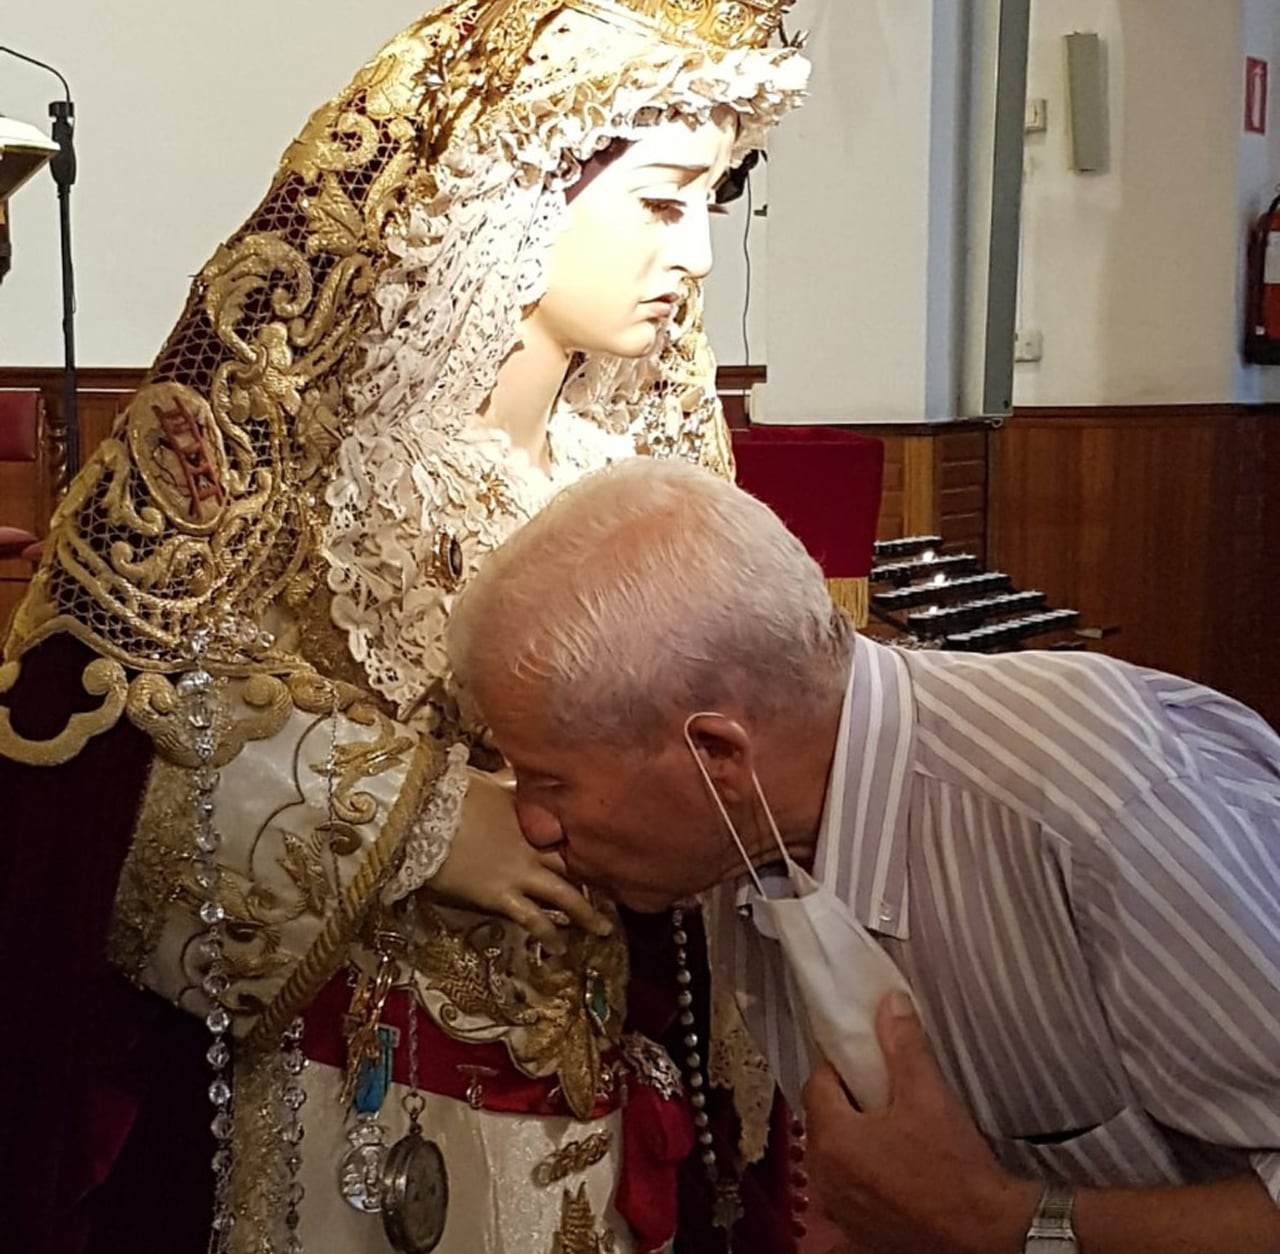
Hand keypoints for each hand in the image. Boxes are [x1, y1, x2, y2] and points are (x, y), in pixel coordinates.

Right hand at [426, 768, 611, 953]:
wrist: (423, 816)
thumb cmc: (447, 793)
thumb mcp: (484, 782)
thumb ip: (504, 784)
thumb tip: (508, 774)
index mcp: (527, 815)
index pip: (564, 830)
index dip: (585, 842)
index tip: (604, 850)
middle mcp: (531, 845)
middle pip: (574, 864)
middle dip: (597, 879)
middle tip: (617, 893)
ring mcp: (519, 872)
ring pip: (564, 895)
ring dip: (585, 913)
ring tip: (602, 929)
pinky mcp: (500, 896)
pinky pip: (533, 920)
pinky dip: (549, 934)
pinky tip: (561, 949)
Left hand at [801, 991, 1038, 1253]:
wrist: (988, 1233)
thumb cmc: (954, 1173)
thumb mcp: (927, 1093)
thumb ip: (903, 1043)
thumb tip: (891, 1005)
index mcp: (833, 1140)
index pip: (817, 1083)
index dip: (840, 1067)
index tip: (863, 1062)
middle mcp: (827, 1178)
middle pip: (823, 1120)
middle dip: (847, 1102)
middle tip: (880, 1092)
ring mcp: (842, 1209)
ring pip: (835, 1156)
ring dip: (854, 1140)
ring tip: (892, 1129)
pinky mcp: (860, 1232)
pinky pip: (849, 1190)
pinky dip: (863, 1175)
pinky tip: (892, 1168)